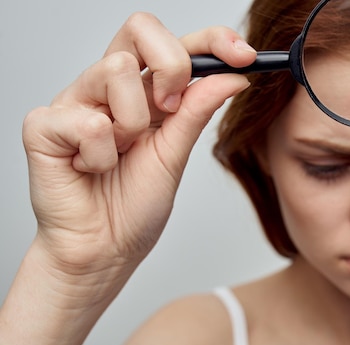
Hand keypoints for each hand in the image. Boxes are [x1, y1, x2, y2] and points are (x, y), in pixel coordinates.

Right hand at [20, 13, 254, 307]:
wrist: (103, 250)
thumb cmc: (134, 208)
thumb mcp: (175, 155)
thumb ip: (197, 112)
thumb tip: (233, 77)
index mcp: (144, 93)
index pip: (176, 44)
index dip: (212, 39)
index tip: (244, 55)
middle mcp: (109, 90)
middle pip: (140, 28)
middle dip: (170, 66)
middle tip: (170, 109)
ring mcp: (75, 102)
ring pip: (114, 70)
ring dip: (132, 125)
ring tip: (120, 155)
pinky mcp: (45, 126)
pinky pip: (87, 120)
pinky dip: (100, 156)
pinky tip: (90, 171)